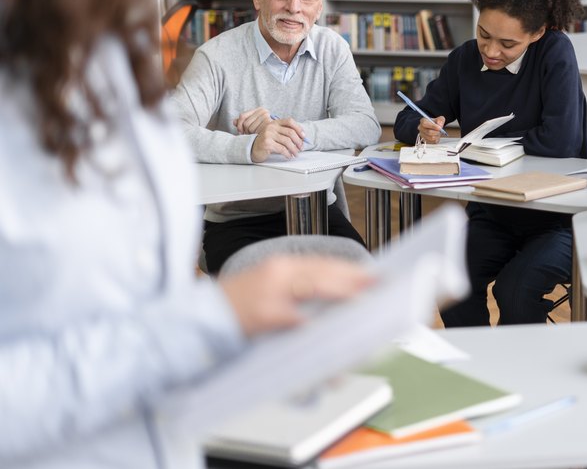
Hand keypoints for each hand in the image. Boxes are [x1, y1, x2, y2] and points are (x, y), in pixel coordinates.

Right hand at [219, 256, 373, 336]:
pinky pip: (293, 319)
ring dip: (340, 296)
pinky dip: (311, 323)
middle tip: (377, 286)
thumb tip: (337, 296)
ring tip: (362, 303)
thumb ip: (300, 287)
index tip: (374, 275)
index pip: (324, 264)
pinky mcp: (262, 314)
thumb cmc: (238, 304)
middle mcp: (278, 274)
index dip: (351, 270)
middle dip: (353, 280)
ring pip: (314, 289)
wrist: (201, 317)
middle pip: (324, 273)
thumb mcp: (270, 286)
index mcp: (282, 265)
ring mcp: (270, 293)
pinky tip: (327, 328)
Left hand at [233, 107, 271, 134]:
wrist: (276, 134)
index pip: (242, 116)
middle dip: (245, 131)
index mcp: (259, 109)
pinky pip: (256, 133)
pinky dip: (255, 136)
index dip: (239, 125)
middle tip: (248, 134)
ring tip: (253, 136)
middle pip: (246, 123)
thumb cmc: (262, 129)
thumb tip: (234, 122)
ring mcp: (267, 119)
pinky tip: (257, 137)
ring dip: (250, 134)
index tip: (241, 131)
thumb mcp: (251, 123)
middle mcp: (264, 112)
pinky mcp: (269, 127)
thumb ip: (242, 121)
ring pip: (250, 128)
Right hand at [250, 117, 305, 161]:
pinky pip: (282, 149)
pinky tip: (289, 156)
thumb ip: (285, 133)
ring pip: (287, 141)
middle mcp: (271, 127)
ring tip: (296, 154)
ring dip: (294, 149)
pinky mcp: (267, 143)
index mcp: (275, 123)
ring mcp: (268, 134)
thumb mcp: (275, 134)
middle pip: (290, 132)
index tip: (304, 136)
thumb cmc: (266, 142)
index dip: (299, 128)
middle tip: (301, 148)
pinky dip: (287, 153)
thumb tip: (301, 139)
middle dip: (298, 141)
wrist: (251, 148)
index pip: (290, 121)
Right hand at [417, 116, 444, 143]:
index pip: (425, 124)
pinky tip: (437, 136)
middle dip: (436, 132)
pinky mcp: (425, 140)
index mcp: (423, 121)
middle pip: (428, 132)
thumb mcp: (439, 119)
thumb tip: (439, 124)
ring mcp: (422, 135)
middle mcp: (421, 128)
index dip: (433, 126)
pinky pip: (432, 142)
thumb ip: (440, 120)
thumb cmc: (436, 123)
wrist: (435, 128)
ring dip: (437, 136)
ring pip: (431, 138)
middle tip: (441, 131)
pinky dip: (436, 139)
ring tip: (439, 133)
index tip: (439, 127)